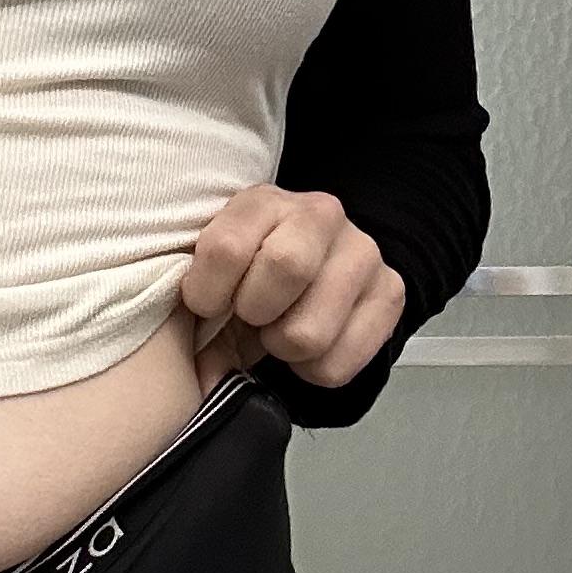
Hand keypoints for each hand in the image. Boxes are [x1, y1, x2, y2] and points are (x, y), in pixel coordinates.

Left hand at [181, 184, 406, 393]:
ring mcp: (362, 251)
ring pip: (310, 330)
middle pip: (286, 268)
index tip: (207, 304)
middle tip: (251, 318)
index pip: (228, 246)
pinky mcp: (391, 292)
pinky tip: (310, 349)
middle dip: (255, 312)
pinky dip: (314, 370)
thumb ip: (193, 301)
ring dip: (284, 347)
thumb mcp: (212, 277)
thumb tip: (180, 359)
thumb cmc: (247, 282)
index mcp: (263, 201)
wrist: (310, 284)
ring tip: (280, 333)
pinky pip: (340, 361)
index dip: (207, 291)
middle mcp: (319, 214)